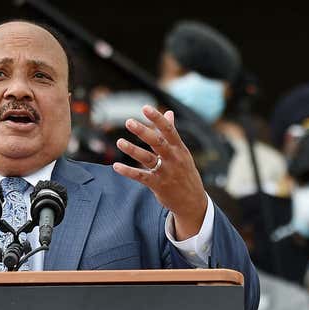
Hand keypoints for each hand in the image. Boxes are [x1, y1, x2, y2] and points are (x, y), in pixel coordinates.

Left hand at [113, 105, 206, 239]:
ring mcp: (166, 172)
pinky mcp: (158, 185)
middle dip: (143, 131)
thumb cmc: (185, 173)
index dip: (157, 118)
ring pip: (147, 159)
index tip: (145, 107)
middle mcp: (173, 159)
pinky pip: (141, 176)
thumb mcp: (182, 152)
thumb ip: (172, 134)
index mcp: (180, 148)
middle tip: (129, 121)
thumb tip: (169, 113)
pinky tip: (116, 166)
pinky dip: (128, 171)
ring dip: (132, 150)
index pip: (169, 130)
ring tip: (119, 142)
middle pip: (157, 142)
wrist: (192, 201)